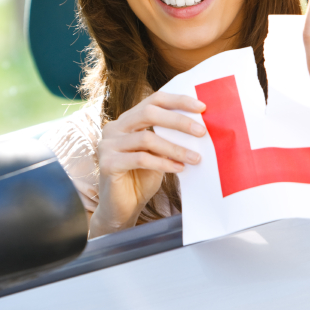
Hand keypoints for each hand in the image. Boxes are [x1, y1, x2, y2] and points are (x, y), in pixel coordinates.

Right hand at [90, 91, 206, 236]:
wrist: (121, 209)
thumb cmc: (141, 179)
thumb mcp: (158, 154)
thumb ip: (168, 138)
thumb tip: (198, 128)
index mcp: (127, 120)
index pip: (154, 100)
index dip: (178, 101)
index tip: (202, 107)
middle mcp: (114, 128)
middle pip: (148, 113)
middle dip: (178, 121)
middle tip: (201, 131)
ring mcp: (108, 145)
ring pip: (146, 138)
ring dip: (175, 148)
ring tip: (195, 158)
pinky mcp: (107, 163)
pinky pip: (140, 159)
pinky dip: (163, 163)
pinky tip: (179, 169)